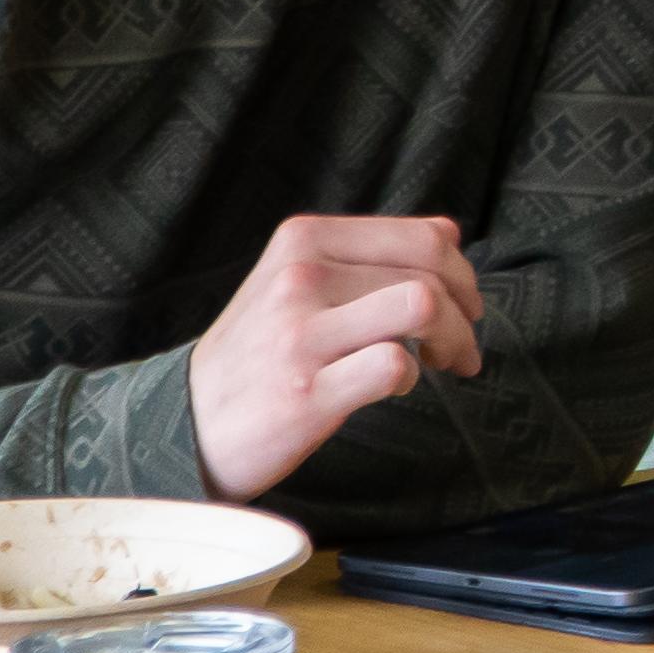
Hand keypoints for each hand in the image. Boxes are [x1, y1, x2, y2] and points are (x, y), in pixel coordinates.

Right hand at [188, 215, 484, 497]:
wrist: (185, 420)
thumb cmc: (259, 353)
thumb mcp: (295, 282)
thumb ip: (367, 256)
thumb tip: (450, 232)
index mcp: (303, 239)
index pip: (421, 236)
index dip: (462, 272)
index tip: (468, 304)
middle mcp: (300, 276)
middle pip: (429, 276)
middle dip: (466, 313)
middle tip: (464, 346)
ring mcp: (300, 334)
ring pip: (420, 308)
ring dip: (452, 340)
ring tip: (447, 363)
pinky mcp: (305, 391)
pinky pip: (394, 365)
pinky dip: (411, 377)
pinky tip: (394, 386)